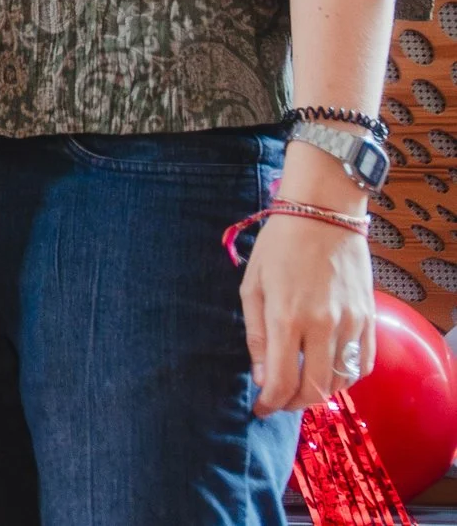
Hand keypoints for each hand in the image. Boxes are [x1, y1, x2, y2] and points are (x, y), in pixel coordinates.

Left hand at [242, 211, 374, 413]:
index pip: (282, 380)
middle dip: (294, 403)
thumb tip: (261, 378)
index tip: (260, 408)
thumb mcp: (252, 287)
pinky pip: (364, 363)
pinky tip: (329, 371)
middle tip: (280, 400)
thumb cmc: (278, 247)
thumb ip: (256, 336)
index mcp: (288, 318)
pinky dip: (347, 377)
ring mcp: (351, 324)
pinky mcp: (369, 318)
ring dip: (320, 392)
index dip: (270, 403)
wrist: (323, 215)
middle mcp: (323, 326)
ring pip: (342, 381)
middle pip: (316, 389)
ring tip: (301, 386)